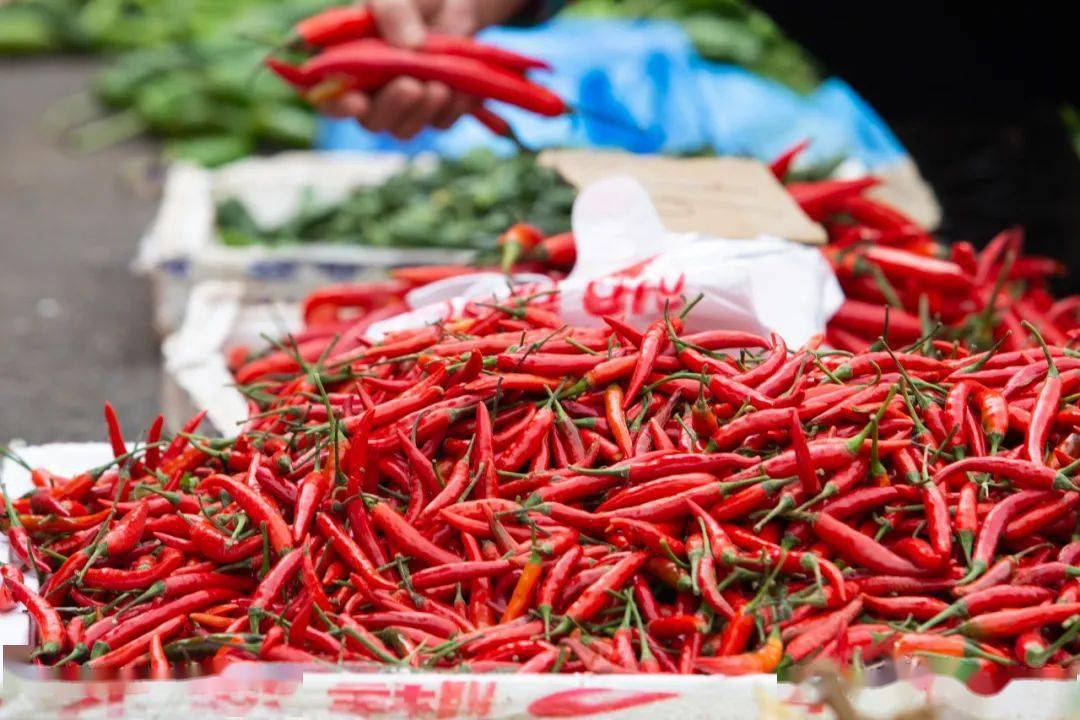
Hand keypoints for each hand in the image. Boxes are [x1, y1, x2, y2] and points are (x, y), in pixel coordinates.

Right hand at [320, 0, 524, 138]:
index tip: (357, 102)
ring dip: (423, 112)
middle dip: (392, 107)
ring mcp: (402, 106)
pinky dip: (452, 110)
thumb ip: (393, 12)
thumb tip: (410, 47)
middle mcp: (369, 91)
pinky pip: (440, 124)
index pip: (326, 96)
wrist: (453, 4)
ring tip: (441, 85)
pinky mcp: (433, 111)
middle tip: (411, 85)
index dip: (336, 105)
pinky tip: (463, 91)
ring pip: (404, 129)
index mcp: (345, 63)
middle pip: (371, 121)